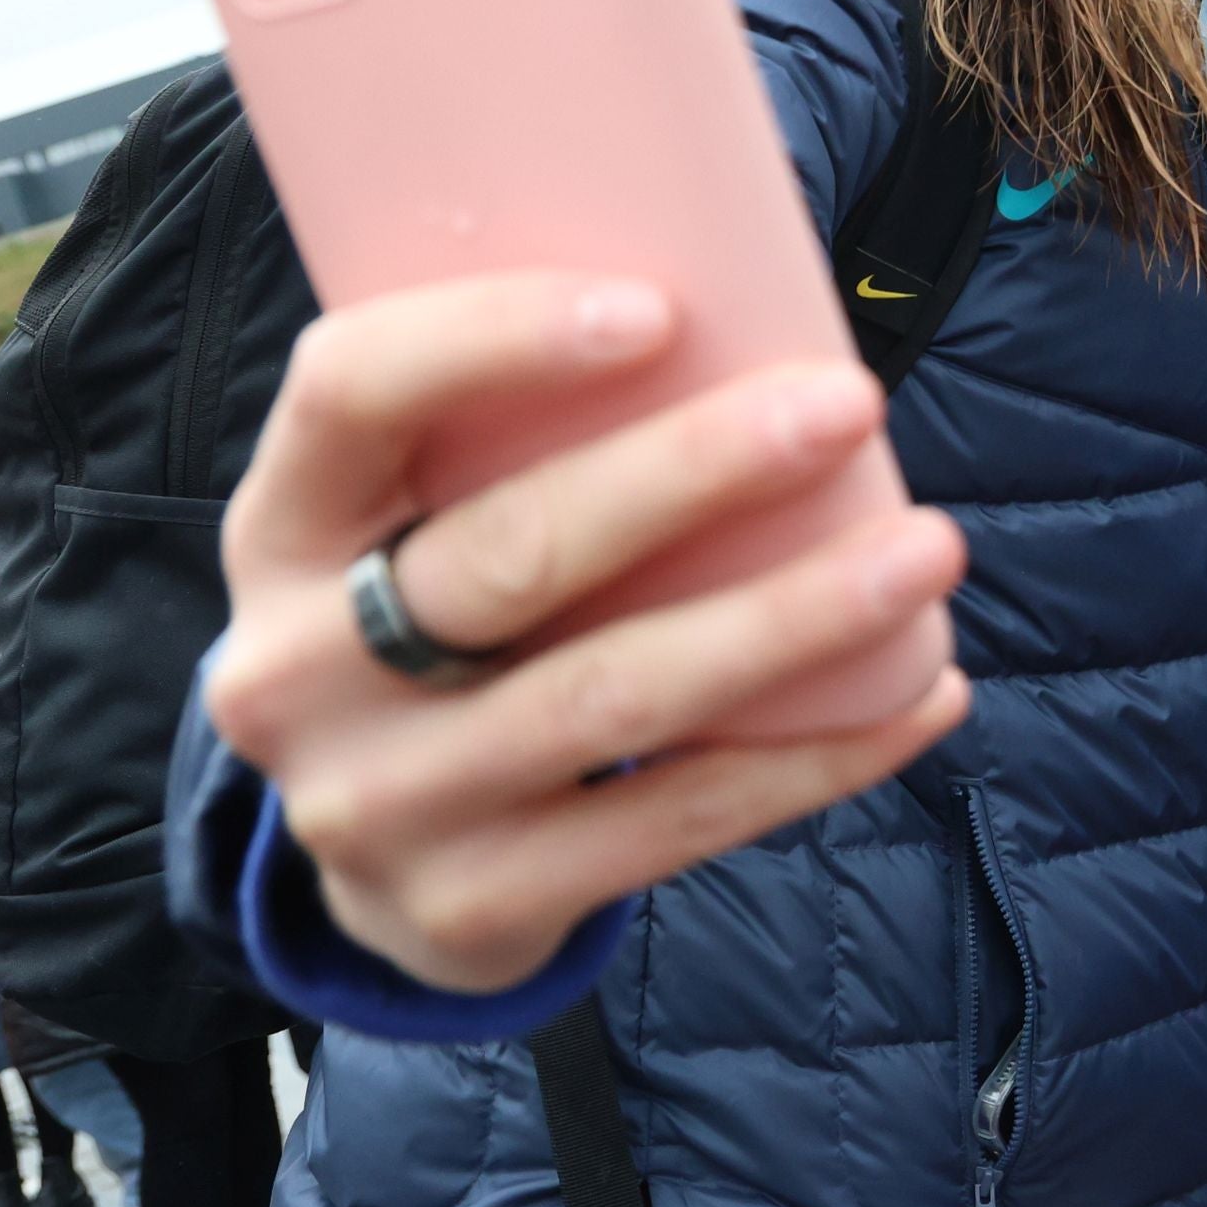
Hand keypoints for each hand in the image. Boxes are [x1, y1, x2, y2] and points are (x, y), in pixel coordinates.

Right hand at [201, 273, 973, 994]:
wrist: (380, 858)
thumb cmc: (447, 619)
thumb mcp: (419, 522)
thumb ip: (514, 432)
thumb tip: (744, 299)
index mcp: (279, 528)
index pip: (350, 394)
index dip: (493, 341)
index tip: (660, 310)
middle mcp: (296, 671)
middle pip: (511, 555)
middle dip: (694, 472)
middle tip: (847, 404)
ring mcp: (377, 805)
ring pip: (611, 699)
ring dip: (791, 619)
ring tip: (928, 550)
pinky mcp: (469, 907)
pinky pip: (672, 821)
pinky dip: (815, 754)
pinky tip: (921, 694)